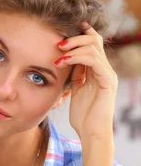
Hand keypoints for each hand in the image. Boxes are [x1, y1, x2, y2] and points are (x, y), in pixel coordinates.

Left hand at [55, 22, 117, 139]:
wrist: (91, 133)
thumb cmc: (82, 116)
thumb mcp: (75, 90)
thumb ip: (75, 75)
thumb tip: (65, 60)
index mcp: (97, 71)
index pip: (93, 44)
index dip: (80, 34)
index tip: (63, 31)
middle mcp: (105, 70)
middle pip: (95, 40)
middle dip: (75, 38)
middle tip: (58, 44)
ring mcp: (107, 74)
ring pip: (94, 47)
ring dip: (74, 46)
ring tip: (59, 52)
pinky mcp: (107, 81)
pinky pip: (94, 60)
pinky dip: (77, 57)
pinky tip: (63, 61)